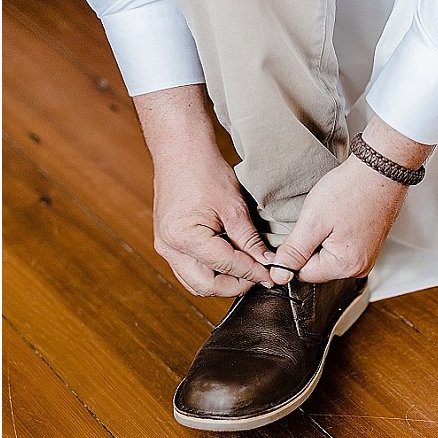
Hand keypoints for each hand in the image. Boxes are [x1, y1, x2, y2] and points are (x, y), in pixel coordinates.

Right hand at [153, 153, 274, 295]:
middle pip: (206, 286)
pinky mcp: (168, 244)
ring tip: (248, 270)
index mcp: (185, 237)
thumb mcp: (234, 207)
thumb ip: (250, 240)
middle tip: (260, 276)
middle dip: (236, 285)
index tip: (272, 274)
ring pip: (196, 283)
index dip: (253, 272)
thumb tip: (266, 263)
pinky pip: (189, 270)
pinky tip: (231, 263)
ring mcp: (165, 247)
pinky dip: (210, 272)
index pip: (226, 266)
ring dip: (223, 283)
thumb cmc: (204, 172)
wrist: (180, 152)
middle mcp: (169, 247)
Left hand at [270, 154, 407, 282]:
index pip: (302, 273)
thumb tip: (278, 276)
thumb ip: (293, 252)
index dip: (293, 252)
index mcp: (345, 266)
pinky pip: (341, 249)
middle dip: (309, 245)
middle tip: (316, 220)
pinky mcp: (368, 247)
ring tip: (330, 217)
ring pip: (327, 257)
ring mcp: (366, 257)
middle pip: (316, 267)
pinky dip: (334, 235)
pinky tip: (338, 218)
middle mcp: (359, 267)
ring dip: (321, 240)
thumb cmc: (352, 190)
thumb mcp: (313, 221)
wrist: (379, 170)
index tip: (298, 230)